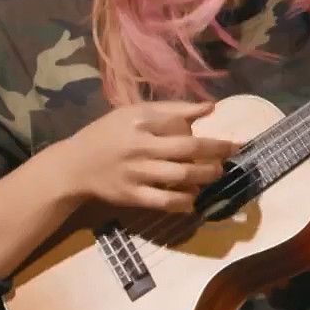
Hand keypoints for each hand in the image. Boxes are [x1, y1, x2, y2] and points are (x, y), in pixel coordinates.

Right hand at [47, 101, 242, 214]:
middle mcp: (139, 147)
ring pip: (180, 177)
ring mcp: (135, 173)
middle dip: (217, 153)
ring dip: (205, 177)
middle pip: (187, 151)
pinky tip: (194, 199)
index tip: (234, 141)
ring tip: (216, 174)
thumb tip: (211, 107)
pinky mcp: (131, 196)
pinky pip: (164, 202)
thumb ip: (172, 110)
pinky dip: (184, 202)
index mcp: (140, 122)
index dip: (210, 134)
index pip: (183, 125)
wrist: (74, 165)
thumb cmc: (109, 133)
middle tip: (231, 155)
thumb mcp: (134, 113)